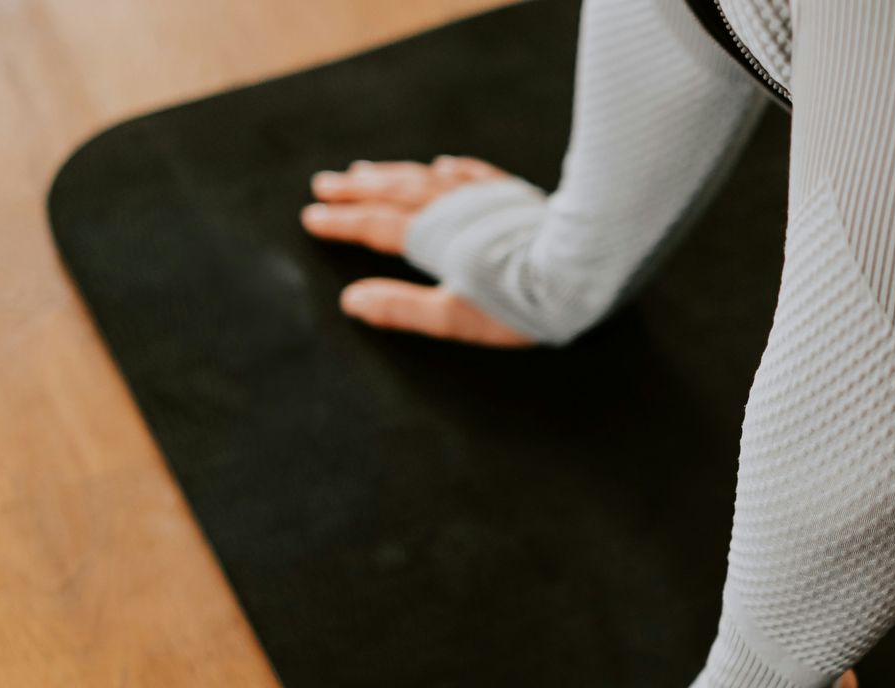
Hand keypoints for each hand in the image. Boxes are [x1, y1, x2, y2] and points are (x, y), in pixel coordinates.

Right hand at [300, 156, 533, 346]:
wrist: (581, 269)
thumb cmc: (519, 302)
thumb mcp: (457, 316)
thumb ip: (403, 308)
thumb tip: (353, 301)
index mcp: (432, 238)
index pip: (375, 226)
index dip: (343, 222)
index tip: (313, 217)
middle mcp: (452, 209)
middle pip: (395, 193)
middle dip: (358, 189)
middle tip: (325, 184)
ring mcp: (483, 197)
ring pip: (427, 178)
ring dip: (394, 174)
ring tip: (366, 171)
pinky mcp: (513, 195)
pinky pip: (472, 174)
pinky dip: (450, 170)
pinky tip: (441, 164)